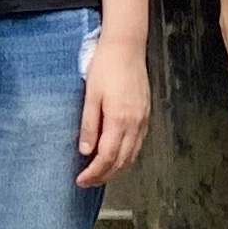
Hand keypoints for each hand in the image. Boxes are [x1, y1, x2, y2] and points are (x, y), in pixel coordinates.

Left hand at [76, 29, 150, 187]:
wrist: (126, 46)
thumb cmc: (106, 65)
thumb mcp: (90, 94)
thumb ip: (89, 125)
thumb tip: (85, 150)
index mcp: (119, 119)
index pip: (107, 157)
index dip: (94, 173)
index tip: (81, 179)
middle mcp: (135, 123)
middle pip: (121, 161)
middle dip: (104, 176)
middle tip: (88, 182)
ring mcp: (143, 120)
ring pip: (132, 155)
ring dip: (117, 169)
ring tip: (101, 174)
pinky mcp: (145, 114)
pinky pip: (138, 144)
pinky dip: (127, 157)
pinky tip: (118, 156)